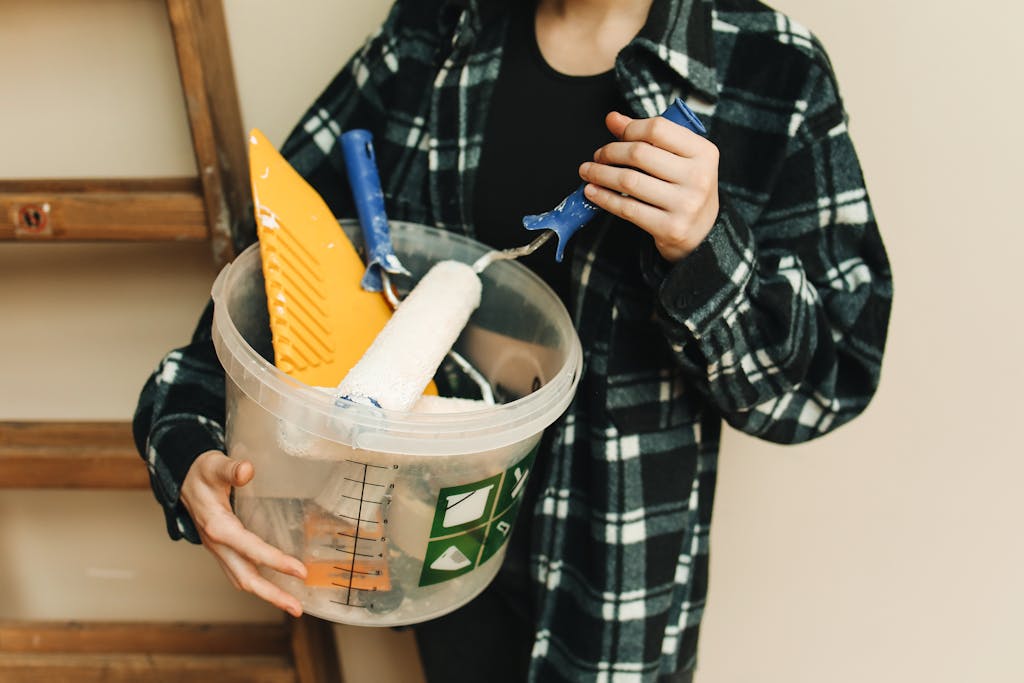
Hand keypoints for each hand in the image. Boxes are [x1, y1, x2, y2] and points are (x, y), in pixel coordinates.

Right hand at [180, 450, 307, 616]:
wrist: (182, 479)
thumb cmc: (202, 472)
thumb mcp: (215, 465)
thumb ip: (232, 469)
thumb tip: (247, 470)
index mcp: (218, 526)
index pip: (251, 549)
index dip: (276, 561)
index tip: (300, 571)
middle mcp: (217, 544)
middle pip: (245, 578)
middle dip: (272, 595)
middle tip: (298, 608)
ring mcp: (219, 550)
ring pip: (242, 579)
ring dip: (267, 594)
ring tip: (292, 604)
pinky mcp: (223, 550)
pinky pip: (241, 572)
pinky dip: (260, 583)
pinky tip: (277, 586)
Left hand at [579, 110, 719, 261]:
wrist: (701, 232)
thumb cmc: (685, 187)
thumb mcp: (677, 158)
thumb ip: (648, 136)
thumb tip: (612, 118)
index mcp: (704, 152)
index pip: (657, 128)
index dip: (630, 129)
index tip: (617, 136)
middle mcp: (699, 177)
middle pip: (639, 153)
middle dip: (610, 152)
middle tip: (598, 156)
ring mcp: (686, 204)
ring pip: (629, 181)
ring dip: (600, 174)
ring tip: (588, 171)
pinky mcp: (671, 228)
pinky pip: (627, 208)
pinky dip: (604, 198)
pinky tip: (592, 192)